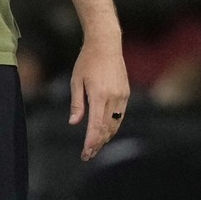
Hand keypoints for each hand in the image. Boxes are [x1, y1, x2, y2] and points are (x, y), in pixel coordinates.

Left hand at [68, 37, 129, 160]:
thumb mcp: (76, 80)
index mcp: (99, 95)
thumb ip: (77, 103)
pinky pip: (120, 116)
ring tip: (95, 146)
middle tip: (88, 154)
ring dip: (106, 137)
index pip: (96, 125)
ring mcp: (122, 96)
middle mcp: (113, 98)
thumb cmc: (87, 61)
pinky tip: (105, 131)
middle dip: (97, 143)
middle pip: (106, 128)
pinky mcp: (126, 94)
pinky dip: (113, 126)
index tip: (86, 152)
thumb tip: (74, 122)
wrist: (106, 45)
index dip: (91, 141)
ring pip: (115, 124)